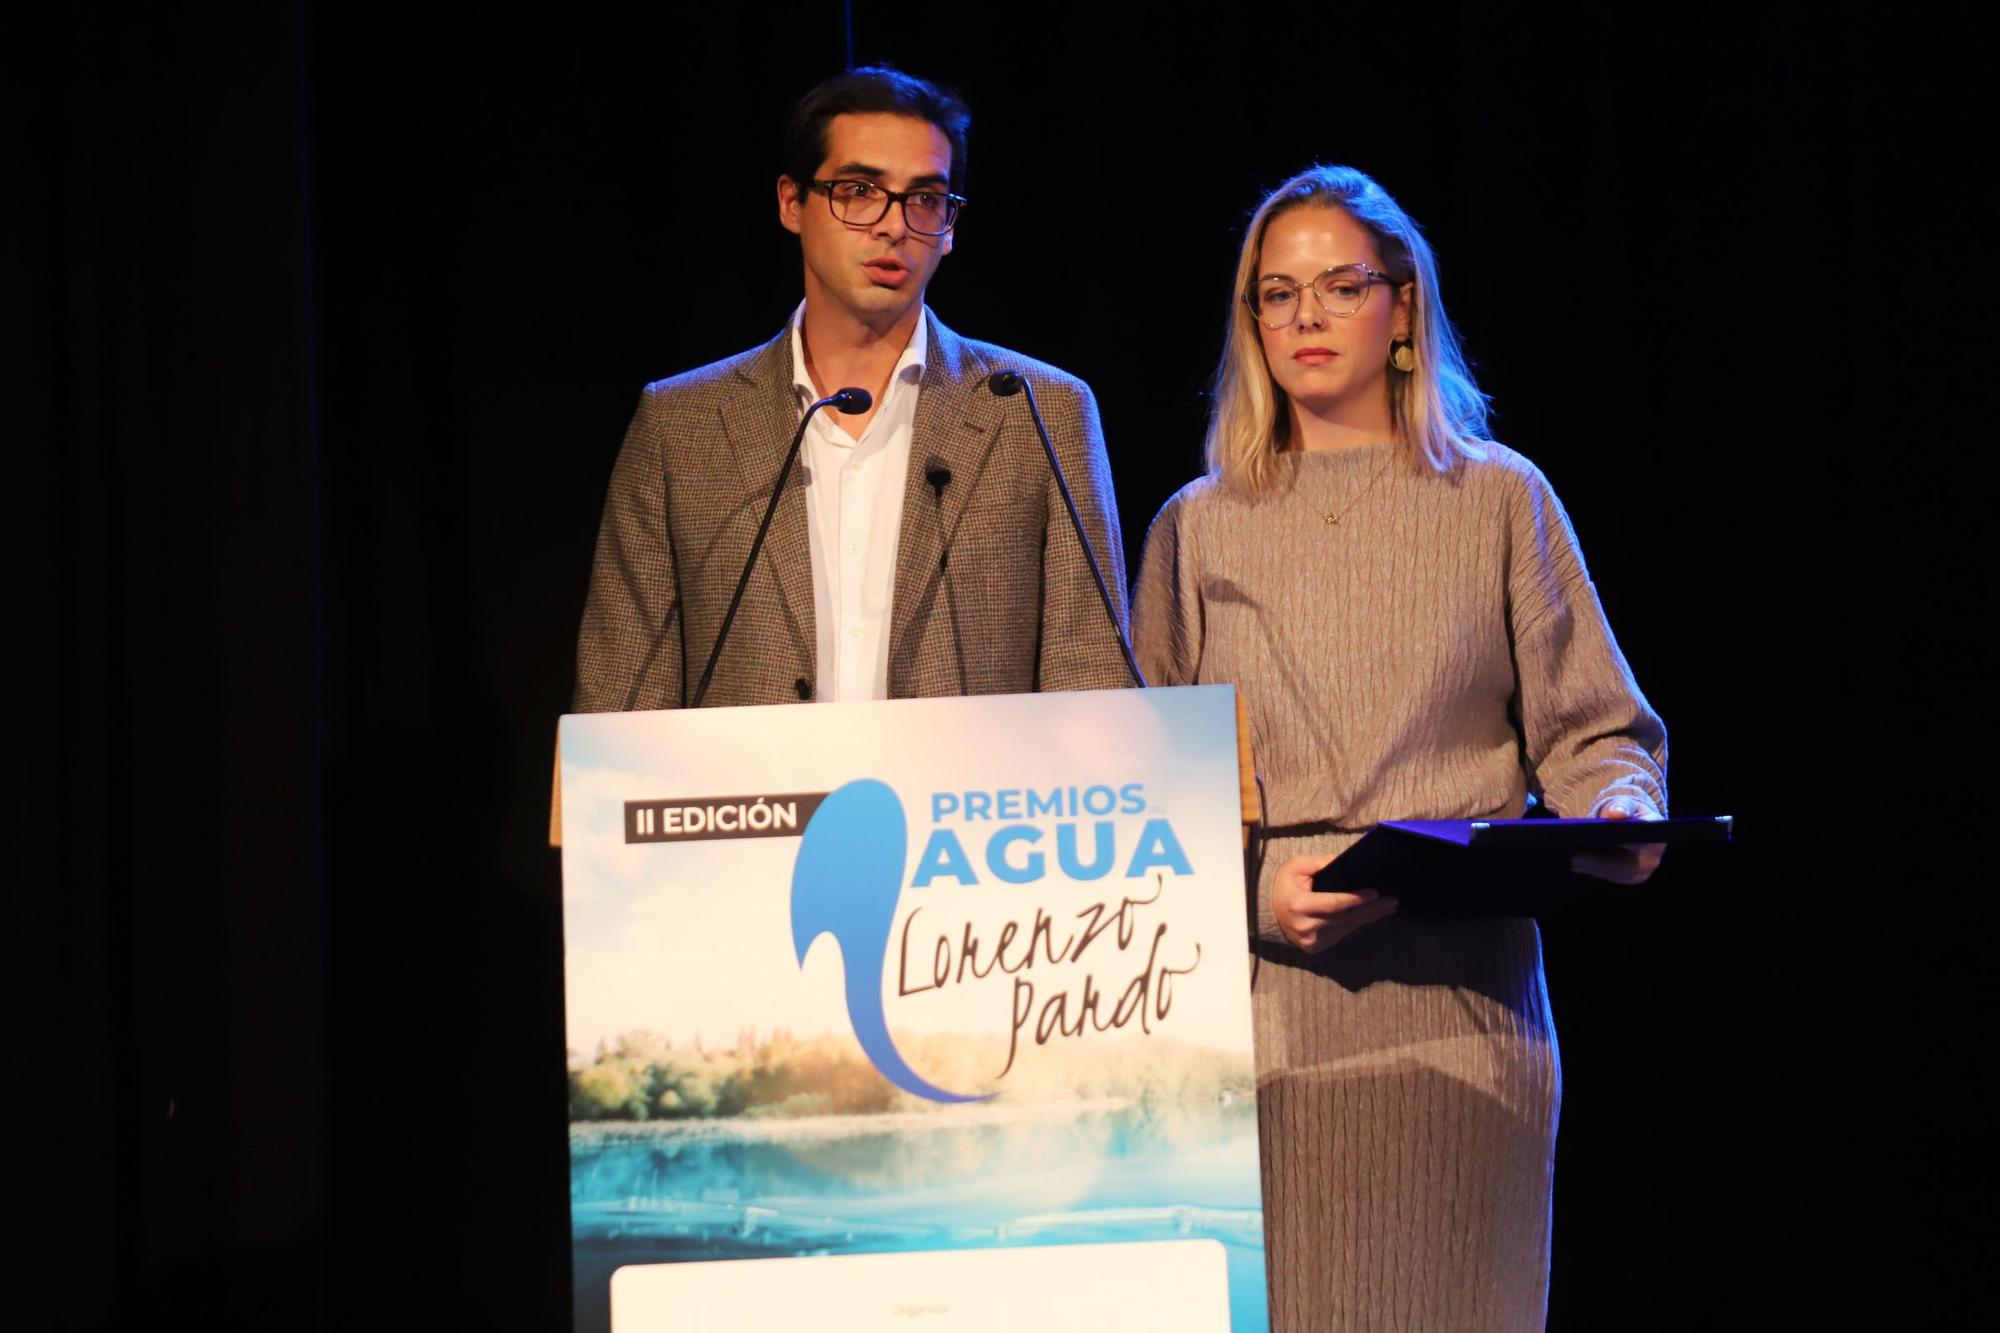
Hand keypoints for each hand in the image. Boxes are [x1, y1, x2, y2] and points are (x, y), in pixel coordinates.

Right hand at [1272, 852, 1397, 953]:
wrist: (1266, 910)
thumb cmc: (1284, 885)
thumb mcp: (1297, 866)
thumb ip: (1322, 863)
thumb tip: (1347, 861)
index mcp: (1299, 905)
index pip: (1334, 904)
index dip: (1356, 899)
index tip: (1376, 893)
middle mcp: (1305, 926)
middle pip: (1345, 918)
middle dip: (1371, 909)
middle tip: (1392, 901)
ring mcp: (1310, 940)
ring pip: (1346, 928)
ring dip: (1368, 917)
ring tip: (1387, 908)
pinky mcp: (1314, 947)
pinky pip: (1340, 934)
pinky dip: (1355, 924)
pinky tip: (1369, 916)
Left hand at [1570, 796, 1664, 884]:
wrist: (1634, 822)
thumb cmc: (1628, 811)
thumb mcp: (1625, 803)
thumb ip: (1622, 805)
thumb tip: (1616, 814)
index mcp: (1654, 833)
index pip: (1636, 841)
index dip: (1617, 842)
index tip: (1592, 839)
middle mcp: (1654, 855)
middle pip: (1626, 863)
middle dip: (1599, 861)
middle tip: (1574, 856)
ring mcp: (1646, 869)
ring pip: (1619, 873)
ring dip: (1595, 868)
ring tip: (1573, 861)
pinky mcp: (1635, 876)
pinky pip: (1615, 877)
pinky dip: (1596, 871)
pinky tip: (1579, 865)